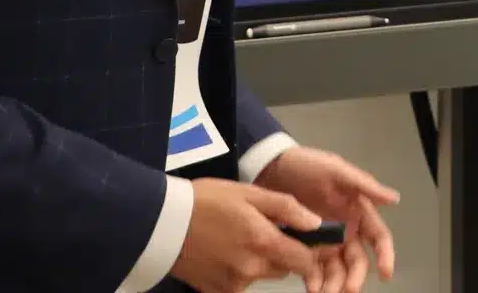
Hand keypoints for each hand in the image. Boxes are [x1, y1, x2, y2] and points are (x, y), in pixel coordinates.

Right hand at [169, 178, 323, 292]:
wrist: (161, 222)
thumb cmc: (208, 200)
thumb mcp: (249, 193)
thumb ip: (286, 208)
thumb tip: (316, 224)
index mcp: (264, 242)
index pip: (305, 261)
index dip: (313, 254)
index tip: (311, 243)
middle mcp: (252, 270)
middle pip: (284, 268)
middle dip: (282, 252)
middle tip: (263, 230)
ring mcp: (233, 285)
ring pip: (262, 276)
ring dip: (259, 262)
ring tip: (237, 238)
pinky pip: (240, 284)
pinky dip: (238, 271)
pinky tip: (222, 252)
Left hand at [256, 146, 400, 289]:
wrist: (271, 168)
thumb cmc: (307, 165)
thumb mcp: (336, 170)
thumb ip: (364, 185)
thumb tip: (395, 198)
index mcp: (358, 212)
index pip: (379, 238)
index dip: (385, 256)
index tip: (385, 274)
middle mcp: (345, 231)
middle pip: (357, 261)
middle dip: (354, 278)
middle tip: (348, 290)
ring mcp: (325, 243)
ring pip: (336, 271)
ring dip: (334, 284)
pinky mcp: (304, 249)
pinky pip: (312, 270)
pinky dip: (314, 281)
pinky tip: (311, 288)